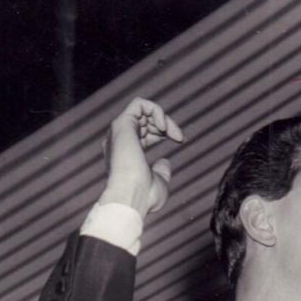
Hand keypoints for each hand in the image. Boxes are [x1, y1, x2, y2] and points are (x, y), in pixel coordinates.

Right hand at [100, 98, 184, 218]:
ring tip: (174, 134)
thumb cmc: (145, 196)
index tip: (180, 140)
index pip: (145, 133)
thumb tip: (165, 162)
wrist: (132, 196)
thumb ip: (161, 171)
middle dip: (167, 125)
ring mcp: (119, 132)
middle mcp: (120, 141)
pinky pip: (139, 104)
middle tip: (180, 138)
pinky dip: (155, 110)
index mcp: (126, 153)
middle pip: (145, 120)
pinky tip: (164, 127)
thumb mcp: (158, 183)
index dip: (164, 132)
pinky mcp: (121, 124)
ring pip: (143, 110)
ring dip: (163, 118)